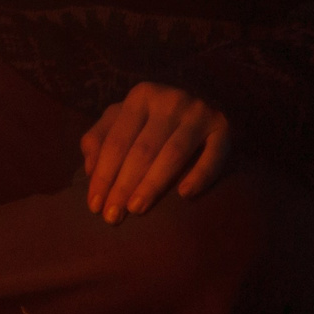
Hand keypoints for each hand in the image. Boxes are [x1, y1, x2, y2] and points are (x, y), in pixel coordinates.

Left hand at [79, 82, 231, 223]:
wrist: (204, 97)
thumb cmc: (152, 117)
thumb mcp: (123, 119)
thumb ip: (100, 138)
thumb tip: (90, 168)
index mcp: (140, 96)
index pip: (116, 141)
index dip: (103, 175)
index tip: (94, 206)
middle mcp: (169, 100)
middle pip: (142, 149)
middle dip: (123, 185)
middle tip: (113, 217)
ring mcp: (198, 112)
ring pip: (173, 153)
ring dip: (153, 184)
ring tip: (137, 209)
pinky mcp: (224, 127)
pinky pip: (213, 155)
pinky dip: (199, 175)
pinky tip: (184, 194)